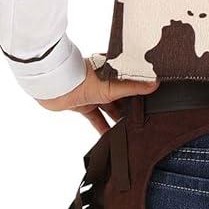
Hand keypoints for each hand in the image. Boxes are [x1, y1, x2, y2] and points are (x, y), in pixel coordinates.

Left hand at [39, 59, 158, 134]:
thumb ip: (133, 87)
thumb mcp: (112, 85)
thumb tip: (154, 84)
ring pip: (110, 109)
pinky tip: (110, 137)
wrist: (54, 88)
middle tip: (143, 121)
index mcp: (112, 71)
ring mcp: (93, 94)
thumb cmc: (81, 78)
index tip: (153, 102)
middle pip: (122, 97)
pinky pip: (96, 118)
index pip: (131, 81)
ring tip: (130, 131)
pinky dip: (102, 127)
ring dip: (118, 119)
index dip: (142, 92)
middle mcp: (103, 81)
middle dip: (131, 108)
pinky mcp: (83, 105)